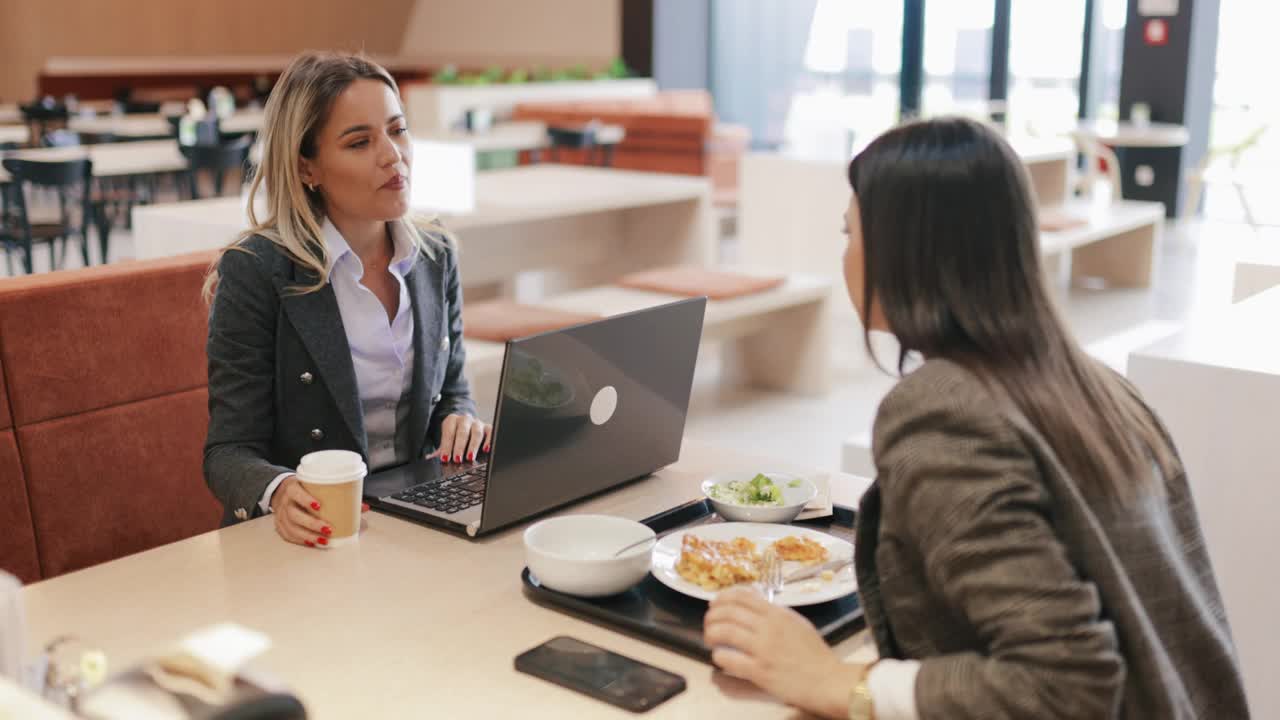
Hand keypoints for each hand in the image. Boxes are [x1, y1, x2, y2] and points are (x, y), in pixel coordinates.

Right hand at [269, 476, 370, 548]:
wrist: (282, 492)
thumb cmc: (303, 489)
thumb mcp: (316, 486)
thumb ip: (339, 494)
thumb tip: (363, 507)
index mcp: (292, 488)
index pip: (295, 493)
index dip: (305, 499)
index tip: (318, 506)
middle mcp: (285, 502)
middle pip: (294, 514)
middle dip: (312, 523)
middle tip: (327, 529)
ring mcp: (281, 515)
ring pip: (291, 527)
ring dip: (308, 535)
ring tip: (323, 540)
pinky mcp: (280, 525)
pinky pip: (289, 535)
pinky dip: (301, 540)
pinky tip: (312, 543)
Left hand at [436, 413, 491, 463]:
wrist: (466, 426)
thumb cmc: (455, 436)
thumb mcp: (446, 441)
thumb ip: (440, 449)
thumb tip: (429, 458)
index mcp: (451, 420)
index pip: (449, 432)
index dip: (447, 446)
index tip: (445, 458)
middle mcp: (465, 419)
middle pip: (462, 431)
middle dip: (459, 446)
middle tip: (457, 459)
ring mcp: (477, 422)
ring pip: (476, 432)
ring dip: (473, 446)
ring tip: (470, 457)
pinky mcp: (488, 427)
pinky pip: (490, 432)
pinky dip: (489, 440)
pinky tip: (486, 449)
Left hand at [703, 587, 867, 717]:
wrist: (827, 680)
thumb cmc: (815, 653)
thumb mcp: (797, 623)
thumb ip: (776, 614)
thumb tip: (754, 606)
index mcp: (777, 613)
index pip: (742, 596)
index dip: (722, 598)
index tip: (715, 604)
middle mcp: (768, 627)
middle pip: (728, 611)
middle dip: (712, 616)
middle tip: (708, 623)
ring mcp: (763, 649)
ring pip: (724, 632)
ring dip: (711, 634)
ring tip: (710, 639)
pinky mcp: (760, 671)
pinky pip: (729, 659)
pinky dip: (719, 656)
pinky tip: (720, 658)